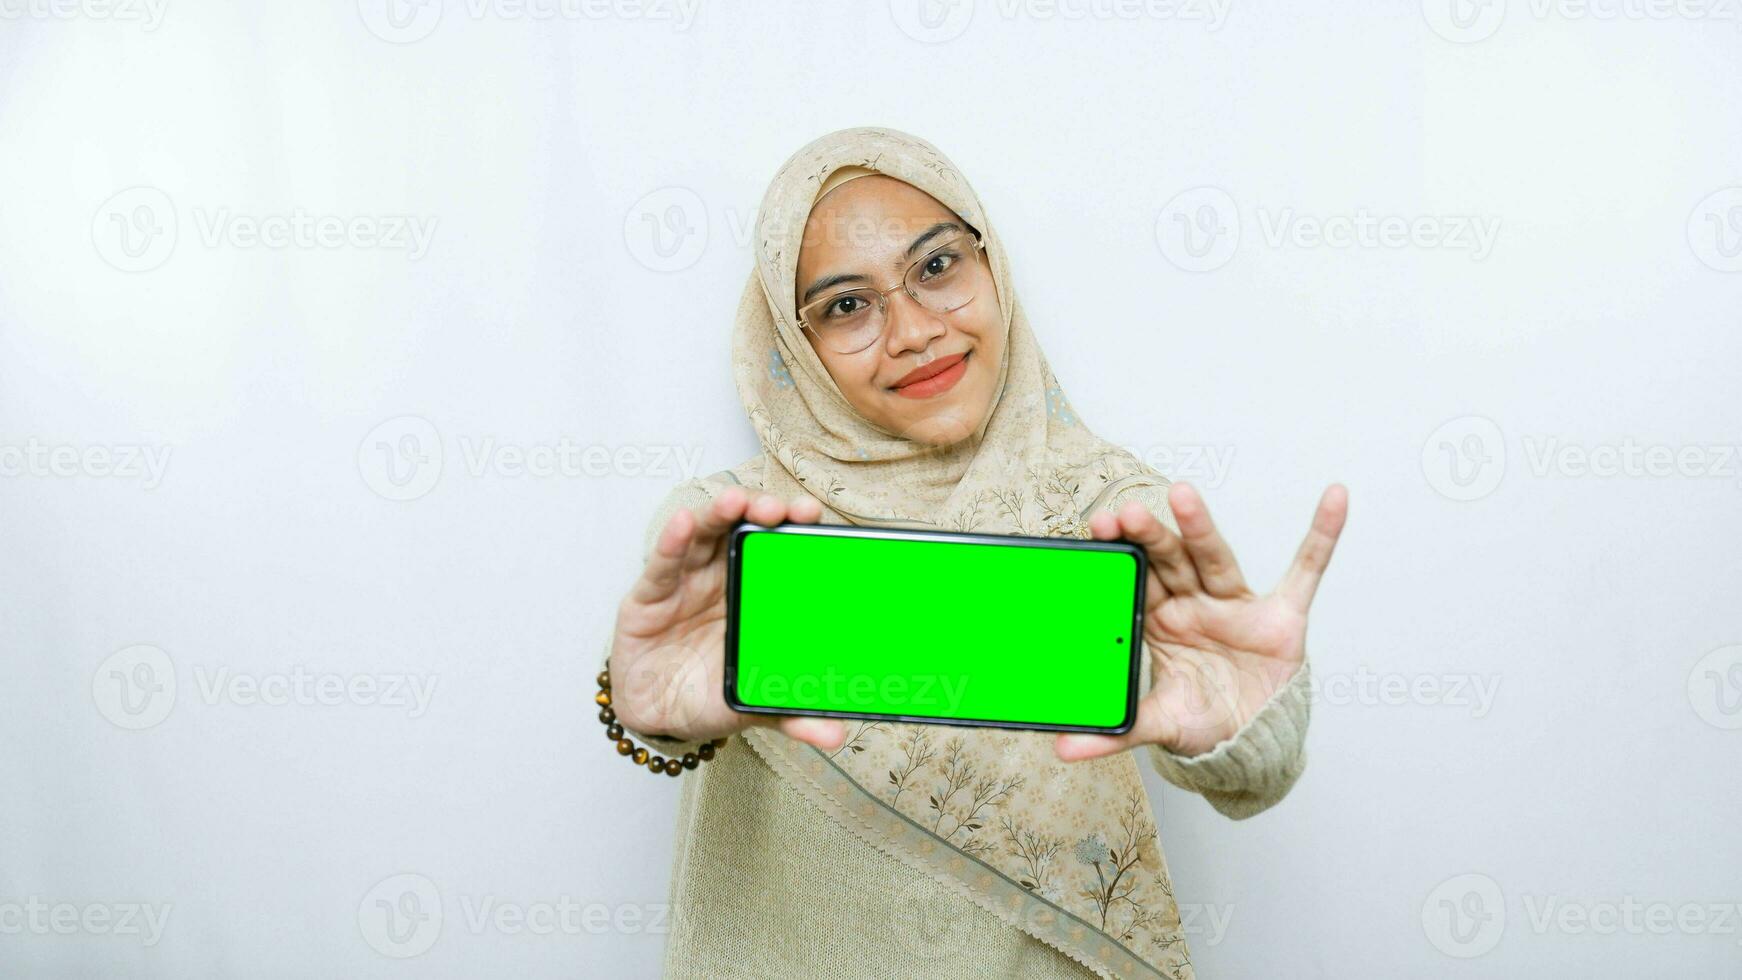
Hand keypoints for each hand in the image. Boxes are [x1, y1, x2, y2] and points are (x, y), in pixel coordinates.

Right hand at [608, 486, 846, 751]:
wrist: (659, 717)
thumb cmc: (710, 693)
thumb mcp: (755, 701)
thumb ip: (793, 714)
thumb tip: (836, 736)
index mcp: (755, 594)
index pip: (777, 553)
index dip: (793, 530)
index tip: (812, 515)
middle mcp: (723, 578)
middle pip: (742, 532)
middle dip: (762, 513)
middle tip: (780, 509)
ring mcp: (687, 582)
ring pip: (704, 537)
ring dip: (719, 514)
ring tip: (735, 502)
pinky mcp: (650, 596)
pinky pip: (662, 564)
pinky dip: (673, 541)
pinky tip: (684, 523)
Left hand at [1055, 482, 1347, 760]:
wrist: (1250, 742)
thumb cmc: (1201, 721)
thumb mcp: (1158, 723)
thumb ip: (1116, 730)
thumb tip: (1062, 748)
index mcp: (1160, 621)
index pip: (1136, 579)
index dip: (1120, 556)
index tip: (1098, 529)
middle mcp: (1194, 604)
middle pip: (1169, 561)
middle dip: (1150, 537)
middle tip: (1126, 513)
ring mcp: (1235, 606)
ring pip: (1216, 559)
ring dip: (1201, 528)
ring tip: (1182, 494)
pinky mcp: (1281, 616)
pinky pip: (1306, 570)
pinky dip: (1322, 536)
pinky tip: (1333, 499)